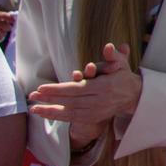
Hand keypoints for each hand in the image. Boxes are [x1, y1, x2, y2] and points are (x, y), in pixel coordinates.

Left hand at [28, 42, 142, 144]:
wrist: (133, 96)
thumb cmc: (122, 77)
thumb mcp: (121, 63)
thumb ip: (113, 56)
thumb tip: (109, 46)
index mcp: (103, 87)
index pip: (76, 89)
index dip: (58, 90)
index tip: (41, 88)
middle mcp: (99, 101)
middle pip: (70, 101)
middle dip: (49, 99)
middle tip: (32, 96)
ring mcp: (96, 112)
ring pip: (69, 112)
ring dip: (50, 111)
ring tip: (33, 109)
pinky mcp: (93, 118)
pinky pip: (73, 119)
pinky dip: (58, 117)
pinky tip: (45, 114)